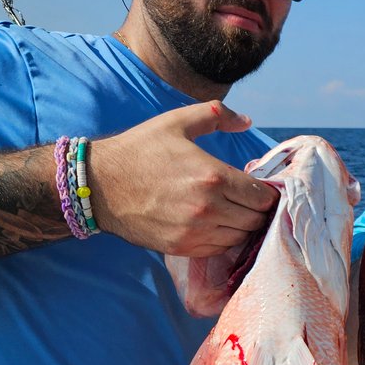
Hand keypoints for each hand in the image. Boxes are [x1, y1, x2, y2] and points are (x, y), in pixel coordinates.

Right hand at [91, 101, 278, 256]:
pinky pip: (220, 249)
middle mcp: (208, 208)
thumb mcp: (177, 122)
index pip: (262, 196)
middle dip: (257, 209)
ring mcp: (195, 231)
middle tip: (247, 200)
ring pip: (241, 236)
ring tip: (233, 211)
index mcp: (212, 176)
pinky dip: (224, 238)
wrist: (98, 184)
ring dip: (242, 225)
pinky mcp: (182, 247)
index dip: (266, 192)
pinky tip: (216, 224)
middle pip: (256, 219)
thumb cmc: (139, 150)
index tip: (259, 187)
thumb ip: (216, 115)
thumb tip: (246, 122)